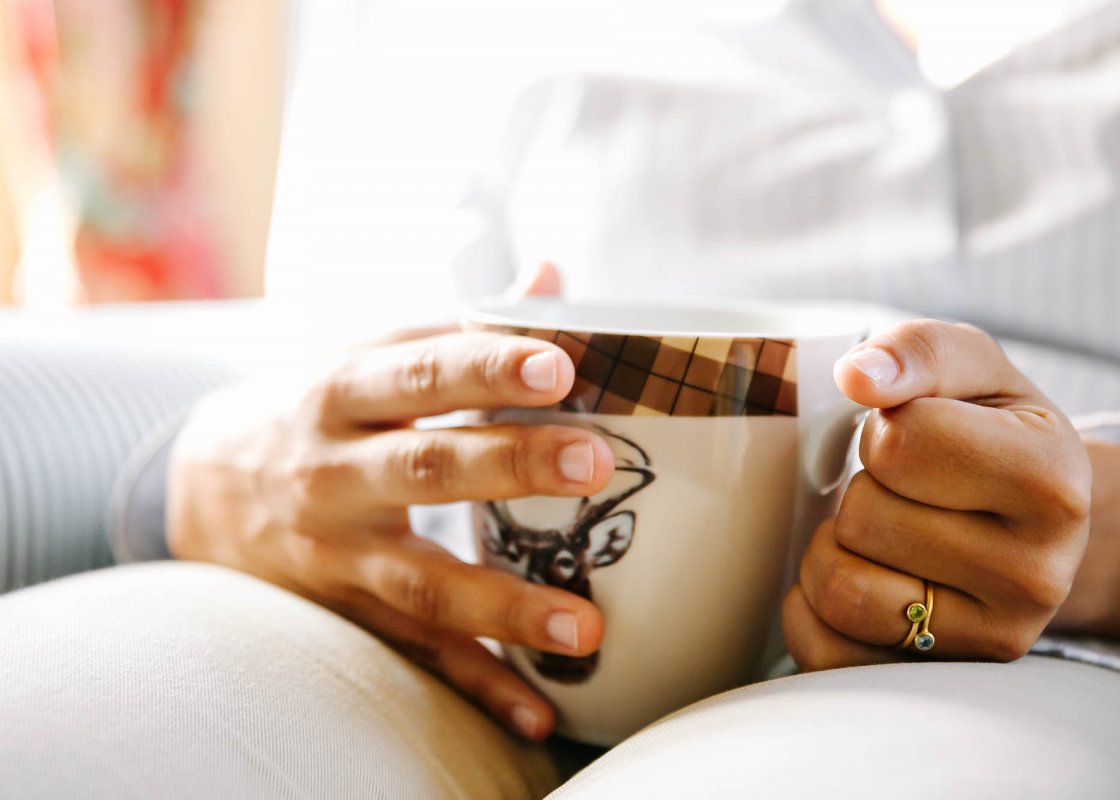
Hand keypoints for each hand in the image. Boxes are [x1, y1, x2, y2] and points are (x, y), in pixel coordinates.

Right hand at [168, 324, 614, 739]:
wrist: (201, 484)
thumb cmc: (315, 410)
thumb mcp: (366, 356)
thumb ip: (459, 326)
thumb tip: (555, 277)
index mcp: (344, 392)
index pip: (420, 372)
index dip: (487, 366)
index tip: (557, 366)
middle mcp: (334, 471)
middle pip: (425, 469)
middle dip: (510, 464)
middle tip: (591, 463)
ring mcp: (337, 551)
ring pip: (422, 580)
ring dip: (504, 605)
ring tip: (584, 625)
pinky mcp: (347, 611)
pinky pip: (416, 651)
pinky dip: (476, 683)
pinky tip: (535, 708)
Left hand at [782, 320, 1091, 670]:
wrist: (1036, 518)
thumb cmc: (991, 428)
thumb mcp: (972, 367)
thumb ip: (916, 352)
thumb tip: (857, 375)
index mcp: (1053, 482)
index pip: (900, 443)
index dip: (885, 430)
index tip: (915, 438)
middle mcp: (1038, 575)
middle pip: (864, 517)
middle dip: (862, 489)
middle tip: (901, 492)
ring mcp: (992, 639)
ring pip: (841, 589)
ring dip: (832, 548)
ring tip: (875, 533)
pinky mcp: (938, 679)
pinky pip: (825, 652)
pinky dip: (811, 608)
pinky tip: (854, 575)